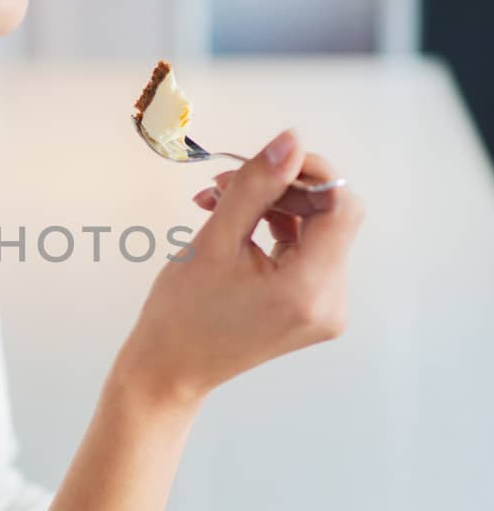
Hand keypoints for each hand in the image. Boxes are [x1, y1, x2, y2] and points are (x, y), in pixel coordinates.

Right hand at [124, 131, 364, 405]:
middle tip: (225, 182)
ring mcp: (324, 308)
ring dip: (273, 206)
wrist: (170, 370)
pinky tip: (234, 223)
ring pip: (315, 230)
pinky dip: (274, 229)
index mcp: (309, 289)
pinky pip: (305, 251)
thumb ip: (255, 186)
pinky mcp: (312, 308)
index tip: (267, 161)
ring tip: (218, 202)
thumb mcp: (215, 240)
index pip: (340, 206)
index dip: (309, 173)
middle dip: (282, 188)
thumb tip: (291, 141)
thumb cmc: (181, 314)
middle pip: (329, 216)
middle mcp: (330, 302)